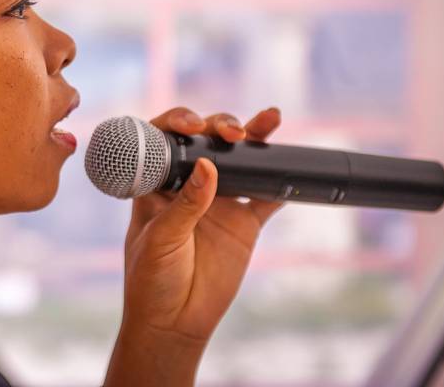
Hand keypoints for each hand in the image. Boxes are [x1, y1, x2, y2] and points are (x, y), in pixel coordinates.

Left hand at [105, 107, 283, 385]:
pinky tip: (293, 167)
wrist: (174, 322)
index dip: (176, 122)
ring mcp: (218, 202)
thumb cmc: (150, 279)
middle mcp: (187, 185)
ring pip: (239, 160)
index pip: (164, 140)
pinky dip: (282, 181)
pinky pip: (267, 196)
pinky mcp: (244, 223)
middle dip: (218, 127)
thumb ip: (184, 206)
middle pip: (206, 142)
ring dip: (254, 139)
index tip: (191, 124)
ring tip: (267, 121)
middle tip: (230, 133)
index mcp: (156, 183)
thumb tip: (208, 167)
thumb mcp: (160, 241)